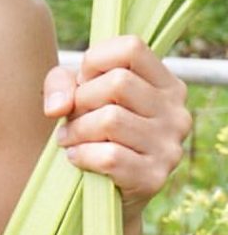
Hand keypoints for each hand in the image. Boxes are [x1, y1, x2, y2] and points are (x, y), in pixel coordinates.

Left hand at [42, 35, 191, 223]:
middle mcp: (176, 112)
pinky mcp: (154, 177)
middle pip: (118, 82)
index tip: (84, 80)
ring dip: (77, 129)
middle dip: (82, 98)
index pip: (132, 47)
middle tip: (74, 115)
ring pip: (110, 119)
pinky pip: (108, 156)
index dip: (95, 60)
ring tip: (70, 137)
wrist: (104, 187)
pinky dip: (82, 155)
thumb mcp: (74, 92)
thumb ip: (60, 83)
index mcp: (166, 83)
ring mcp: (169, 146)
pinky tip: (77, 157)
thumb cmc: (91, 126)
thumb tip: (57, 108)